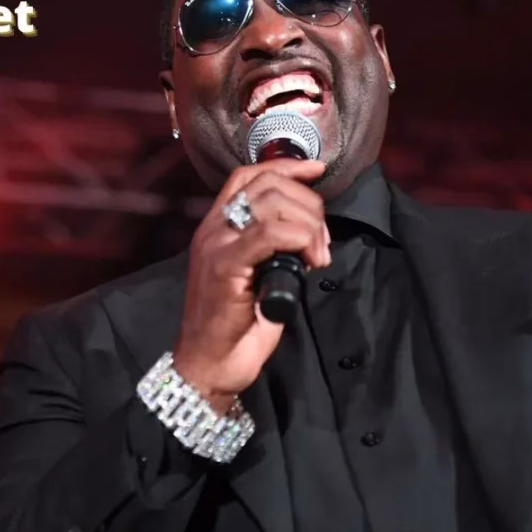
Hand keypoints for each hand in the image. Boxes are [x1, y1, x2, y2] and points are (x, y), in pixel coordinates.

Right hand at [173, 158, 330, 411]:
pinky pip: (269, 234)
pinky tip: (309, 262)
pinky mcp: (224, 267)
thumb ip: (271, 248)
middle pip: (267, 185)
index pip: (247, 176)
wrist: (209, 365)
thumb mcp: (257, 276)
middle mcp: (212, 230)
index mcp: (216, 227)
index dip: (285, 166)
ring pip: (272, 204)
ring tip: (318, 256)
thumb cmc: (235, 328)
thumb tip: (309, 230)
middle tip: (322, 241)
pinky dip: (300, 240)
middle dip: (308, 204)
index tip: (316, 171)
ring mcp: (215, 246)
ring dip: (309, 225)